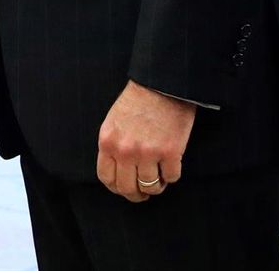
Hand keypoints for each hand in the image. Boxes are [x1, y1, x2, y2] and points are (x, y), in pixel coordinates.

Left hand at [95, 79, 194, 201]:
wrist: (160, 85)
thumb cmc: (137, 101)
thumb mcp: (114, 122)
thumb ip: (114, 145)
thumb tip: (119, 170)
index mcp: (108, 142)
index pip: (106, 178)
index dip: (117, 188)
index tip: (125, 188)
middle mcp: (125, 151)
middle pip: (127, 189)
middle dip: (136, 195)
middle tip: (143, 193)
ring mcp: (148, 153)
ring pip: (150, 187)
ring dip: (156, 186)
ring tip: (159, 178)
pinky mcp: (170, 152)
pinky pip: (171, 178)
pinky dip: (172, 176)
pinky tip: (171, 165)